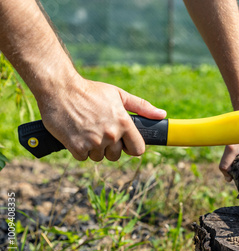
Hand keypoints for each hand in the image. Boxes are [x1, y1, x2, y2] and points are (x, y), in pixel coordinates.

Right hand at [39, 77, 165, 161]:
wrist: (59, 89)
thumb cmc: (91, 91)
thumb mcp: (119, 95)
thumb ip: (142, 107)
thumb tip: (162, 115)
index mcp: (124, 123)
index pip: (138, 150)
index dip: (131, 147)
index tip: (125, 143)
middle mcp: (111, 134)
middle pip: (116, 156)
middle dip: (110, 147)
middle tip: (100, 131)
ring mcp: (93, 142)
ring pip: (99, 157)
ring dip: (94, 148)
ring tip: (87, 130)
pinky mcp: (76, 147)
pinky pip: (83, 157)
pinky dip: (79, 149)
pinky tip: (77, 134)